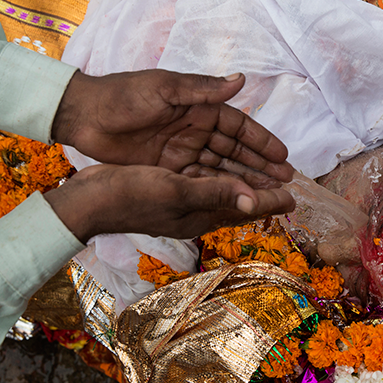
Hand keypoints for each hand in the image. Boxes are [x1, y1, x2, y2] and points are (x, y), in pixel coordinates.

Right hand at [43, 164, 294, 242]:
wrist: (88, 200)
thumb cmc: (130, 195)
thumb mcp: (177, 191)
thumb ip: (215, 194)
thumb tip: (252, 200)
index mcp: (200, 215)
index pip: (244, 209)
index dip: (270, 201)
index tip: (294, 197)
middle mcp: (195, 211)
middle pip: (238, 202)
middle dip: (262, 193)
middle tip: (287, 183)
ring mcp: (181, 202)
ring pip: (222, 191)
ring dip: (244, 182)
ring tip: (264, 174)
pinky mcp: (168, 190)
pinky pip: (204, 183)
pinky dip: (219, 176)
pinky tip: (222, 168)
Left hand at [51, 70, 293, 182]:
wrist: (84, 115)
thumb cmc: (124, 95)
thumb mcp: (164, 88)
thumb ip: (202, 90)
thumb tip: (241, 80)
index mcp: (199, 107)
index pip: (238, 126)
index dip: (261, 141)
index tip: (283, 157)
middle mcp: (195, 129)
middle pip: (235, 151)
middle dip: (260, 165)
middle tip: (286, 182)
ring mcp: (182, 150)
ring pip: (221, 168)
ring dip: (244, 180)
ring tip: (269, 194)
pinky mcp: (167, 168)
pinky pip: (199, 181)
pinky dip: (218, 189)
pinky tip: (236, 201)